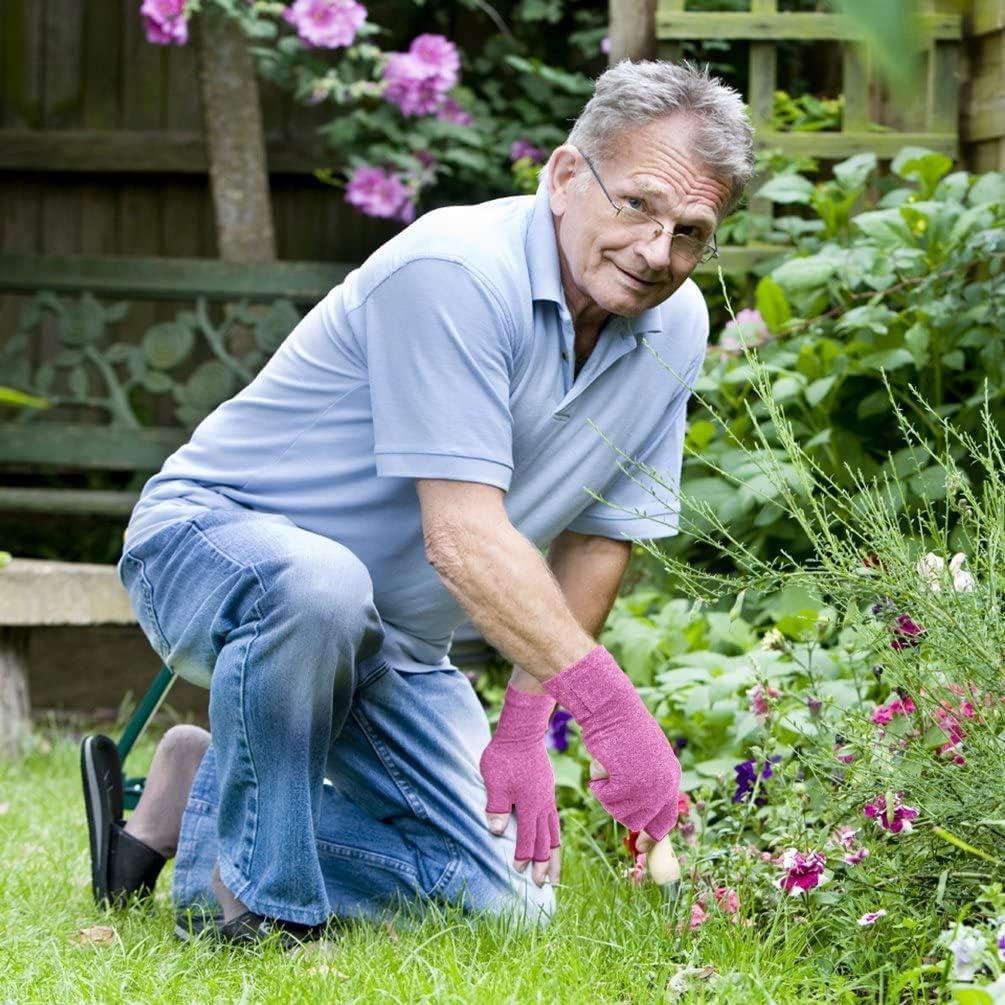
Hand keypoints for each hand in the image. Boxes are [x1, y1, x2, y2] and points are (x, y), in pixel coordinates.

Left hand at [479, 685, 560, 886]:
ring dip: (553, 855)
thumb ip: (496, 806)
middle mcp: (542, 806)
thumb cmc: (505, 757)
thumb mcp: (495, 781)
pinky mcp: (547, 791)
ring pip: (553, 833)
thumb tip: (495, 831)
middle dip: (544, 865)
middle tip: (544, 886)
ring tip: (555, 874)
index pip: (527, 839)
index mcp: (530, 806)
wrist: (522, 733)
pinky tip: (552, 841)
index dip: (523, 857)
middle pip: (546, 842)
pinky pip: (554, 820)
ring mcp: (547, 798)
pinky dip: (554, 836)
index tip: (519, 872)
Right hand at [544, 646, 680, 839]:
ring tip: (607, 769)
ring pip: (622, 814)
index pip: (666, 820)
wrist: (612, 707)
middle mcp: (665, 784)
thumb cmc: (622, 729)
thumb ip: (647, 785)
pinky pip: (606, 799)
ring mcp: (648, 785)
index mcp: (672, 776)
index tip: (639, 847)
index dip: (651, 836)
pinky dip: (598, 785)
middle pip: (640, 822)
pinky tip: (601, 764)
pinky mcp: (629, 782)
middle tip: (607, 791)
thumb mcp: (643, 759)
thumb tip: (642, 823)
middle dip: (620, 810)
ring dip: (608, 795)